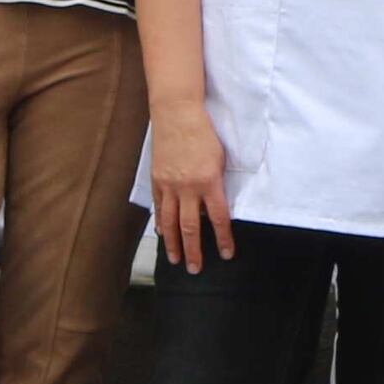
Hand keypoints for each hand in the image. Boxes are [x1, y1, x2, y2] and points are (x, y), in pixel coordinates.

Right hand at [150, 107, 234, 268]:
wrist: (178, 114)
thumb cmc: (204, 133)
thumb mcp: (219, 159)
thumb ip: (216, 184)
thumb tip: (212, 207)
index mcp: (209, 182)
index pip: (218, 218)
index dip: (223, 238)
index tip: (226, 254)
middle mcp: (188, 187)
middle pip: (190, 227)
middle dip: (194, 251)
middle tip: (196, 269)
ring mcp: (170, 185)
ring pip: (171, 222)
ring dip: (173, 244)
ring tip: (175, 260)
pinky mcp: (157, 179)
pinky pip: (159, 207)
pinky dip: (161, 222)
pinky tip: (162, 233)